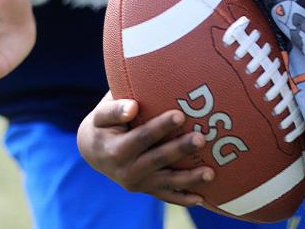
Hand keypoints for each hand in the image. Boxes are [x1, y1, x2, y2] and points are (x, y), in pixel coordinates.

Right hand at [77, 92, 214, 206]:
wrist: (94, 151)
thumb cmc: (103, 124)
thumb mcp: (101, 114)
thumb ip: (114, 109)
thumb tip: (132, 107)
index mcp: (116, 150)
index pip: (141, 138)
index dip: (160, 127)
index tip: (180, 115)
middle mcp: (127, 172)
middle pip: (157, 160)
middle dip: (180, 150)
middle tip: (201, 138)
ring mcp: (138, 184)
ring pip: (166, 182)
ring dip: (189, 179)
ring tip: (211, 172)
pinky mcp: (146, 189)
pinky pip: (166, 196)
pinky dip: (183, 198)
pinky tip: (202, 198)